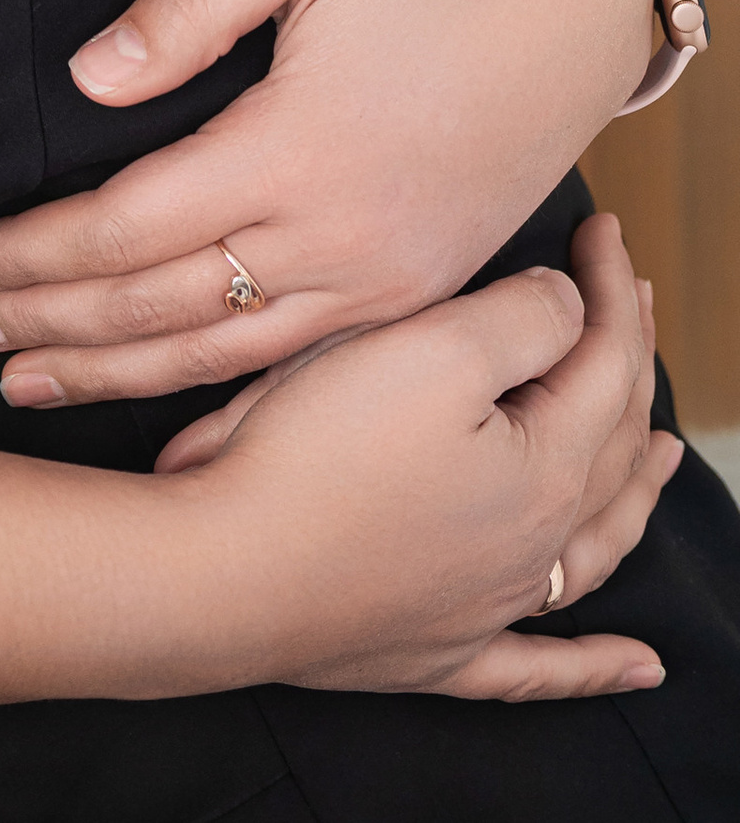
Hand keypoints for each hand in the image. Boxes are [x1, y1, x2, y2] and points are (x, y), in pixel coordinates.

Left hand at [0, 0, 655, 404]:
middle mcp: (337, 237)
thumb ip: (187, 5)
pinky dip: (209, 399)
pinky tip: (154, 417)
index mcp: (295, 148)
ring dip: (111, 375)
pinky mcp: (410, 300)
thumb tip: (88, 79)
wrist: (567, 13)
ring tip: (20, 380)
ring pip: (220, 355)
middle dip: (48, 323)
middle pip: (159, 306)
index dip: (36, 252)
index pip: (129, 226)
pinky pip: (292, 369)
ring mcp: (380, 282)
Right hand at [154, 213, 674, 700]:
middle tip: (627, 297)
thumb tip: (566, 307)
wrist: (230, 571)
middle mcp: (534, 544)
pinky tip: (639, 668)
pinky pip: (540, 668)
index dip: (608, 287)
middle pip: (609, 442)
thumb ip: (520, 319)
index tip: (602, 228)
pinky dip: (596, 669)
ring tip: (667, 456)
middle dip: (626, 360)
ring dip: (636, 494)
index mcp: (543, 466)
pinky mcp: (437, 652)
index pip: (603, 360)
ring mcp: (489, 605)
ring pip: (593, 548)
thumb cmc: (320, 454)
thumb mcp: (429, 348)